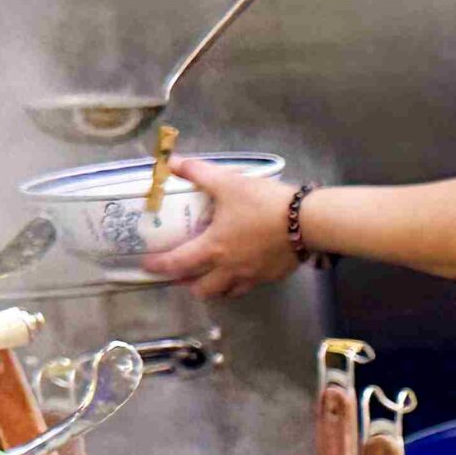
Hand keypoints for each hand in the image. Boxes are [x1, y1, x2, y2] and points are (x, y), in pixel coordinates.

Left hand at [142, 159, 298, 298]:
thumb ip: (197, 173)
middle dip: (187, 284)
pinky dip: (239, 282)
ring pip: (226, 293)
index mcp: (213, 248)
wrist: (308, 222)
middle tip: (182, 273)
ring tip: (211, 276)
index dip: (158, 266)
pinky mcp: (272, 277)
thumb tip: (170, 161)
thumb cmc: (264, 204)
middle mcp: (229, 269)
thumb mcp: (228, 183)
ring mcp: (252, 276)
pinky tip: (242, 270)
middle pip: (201, 290)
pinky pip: (249, 286)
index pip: (177, 263)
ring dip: (214, 288)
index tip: (147, 265)